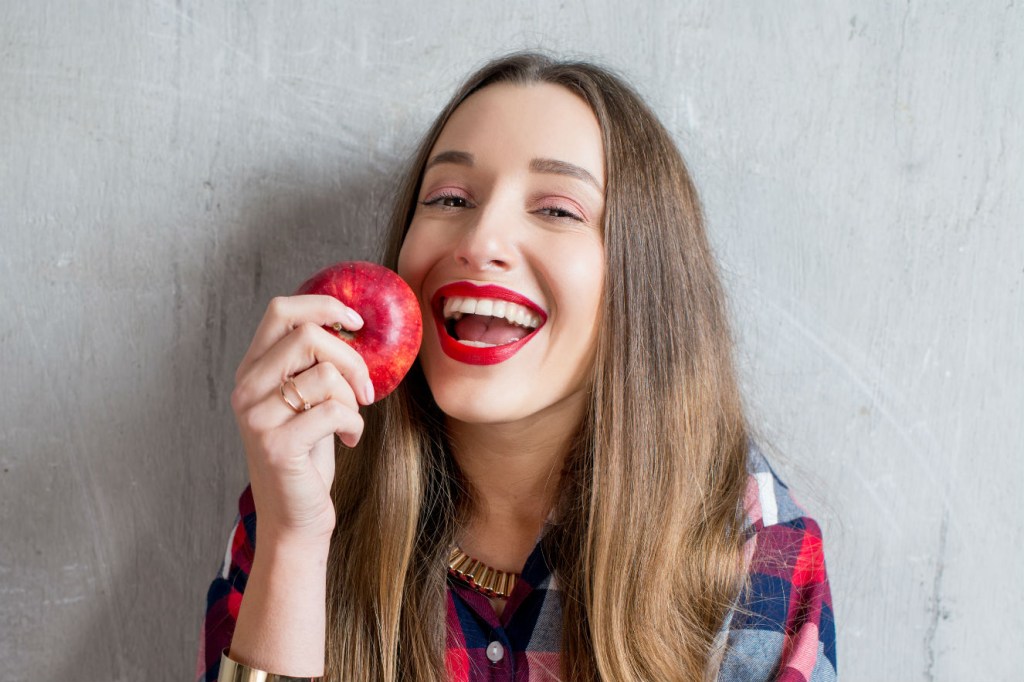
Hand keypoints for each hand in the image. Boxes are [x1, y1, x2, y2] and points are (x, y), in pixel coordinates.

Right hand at [230, 295, 374, 546]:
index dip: (324, 305)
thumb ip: (314, 365)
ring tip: (350, 421)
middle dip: (350, 357)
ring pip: (324, 374)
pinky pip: (334, 411)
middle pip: (307, 335)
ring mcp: (257, 417)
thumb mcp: (308, 402)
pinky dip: (354, 424)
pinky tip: (349, 440)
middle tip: (365, 388)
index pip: (281, 311)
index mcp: (253, 371)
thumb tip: (352, 325)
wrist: (294, 520)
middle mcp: (247, 389)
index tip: (357, 321)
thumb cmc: (308, 458)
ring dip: (352, 397)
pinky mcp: (277, 445)